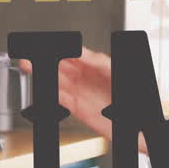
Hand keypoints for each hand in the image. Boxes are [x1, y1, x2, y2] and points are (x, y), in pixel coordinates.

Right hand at [19, 47, 147, 152]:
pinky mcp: (80, 110)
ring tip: (30, 66)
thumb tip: (81, 52)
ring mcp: (83, 94)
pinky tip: (44, 86)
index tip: (48, 44)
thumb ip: (98, 61)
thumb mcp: (116, 70)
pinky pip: (62, 100)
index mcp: (96, 67)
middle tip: (32, 55)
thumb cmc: (133, 95)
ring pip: (58, 82)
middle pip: (61, 67)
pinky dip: (52, 93)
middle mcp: (87, 80)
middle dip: (46, 60)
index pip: (73, 54)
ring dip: (44, 75)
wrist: (138, 124)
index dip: (60, 48)